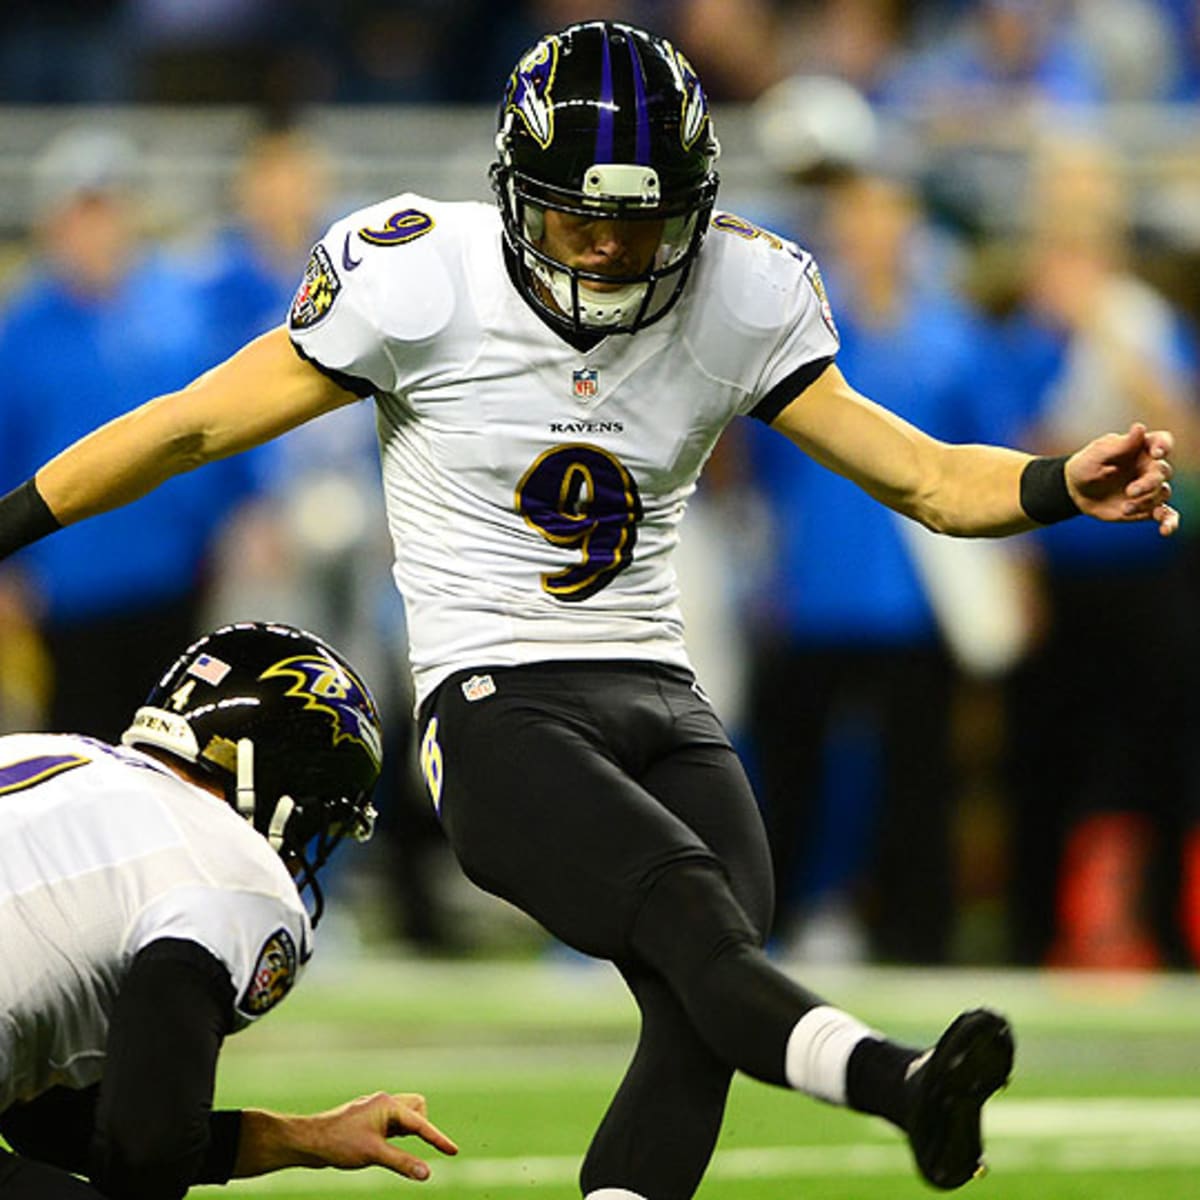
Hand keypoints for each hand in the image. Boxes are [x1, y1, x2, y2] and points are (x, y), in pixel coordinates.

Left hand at [236, 1091, 458, 1181]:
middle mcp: (384, 1103)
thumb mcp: (374, 1154)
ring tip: (392, 1150)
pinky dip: (396, 1135)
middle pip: (417, 1109)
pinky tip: (384, 1148)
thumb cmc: (340, 1143)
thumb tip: (427, 1174)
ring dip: (407, 1132)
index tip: (453, 1152)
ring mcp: (375, 1111)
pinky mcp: (368, 1121)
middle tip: (409, 1147)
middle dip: (421, 1127)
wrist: (309, 1142)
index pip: (421, 1124)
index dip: (438, 1139)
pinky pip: (392, 1124)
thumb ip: (403, 1163)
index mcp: (388, 1105)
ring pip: (404, 1116)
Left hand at [1065, 422, 1178, 535]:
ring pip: (1162, 493)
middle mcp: (1149, 467)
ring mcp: (1150, 489)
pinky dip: (1169, 522)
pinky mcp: (1147, 508)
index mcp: (1140, 448)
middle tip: (1130, 491)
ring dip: (1147, 502)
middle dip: (1149, 483)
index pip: (1162, 441)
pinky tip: (1165, 531)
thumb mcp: (1096, 454)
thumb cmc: (1085, 466)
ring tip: (1126, 508)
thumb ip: (1119, 445)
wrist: (1074, 492)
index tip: (1156, 453)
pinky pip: (1166, 515)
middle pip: (1162, 472)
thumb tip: (1139, 428)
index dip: (1164, 446)